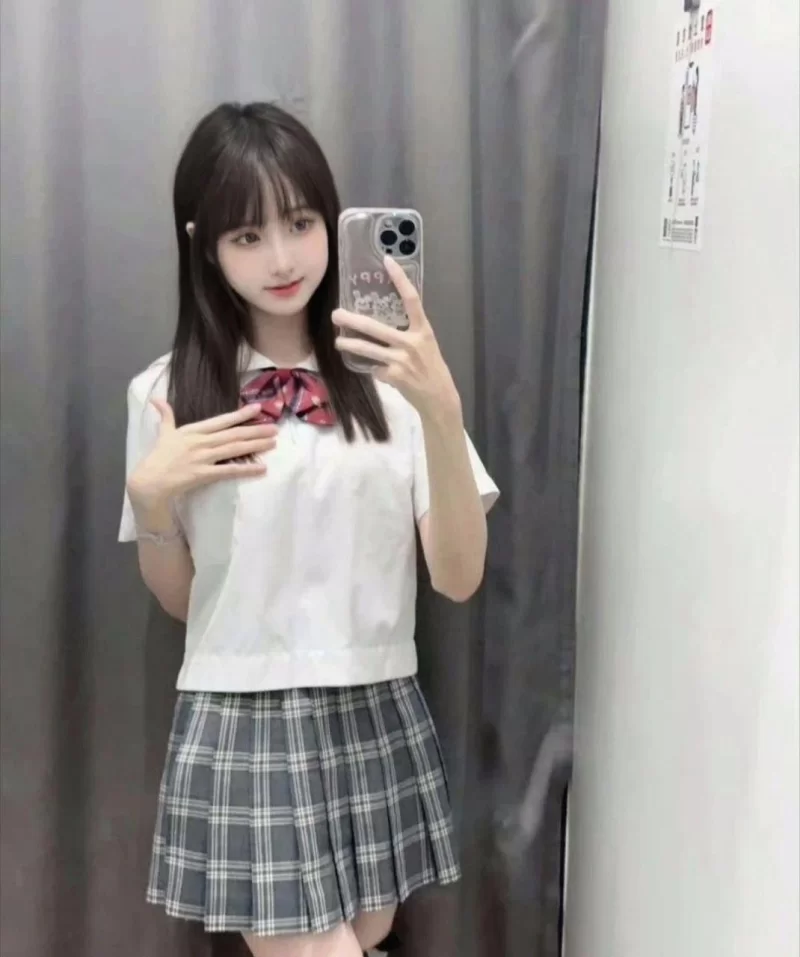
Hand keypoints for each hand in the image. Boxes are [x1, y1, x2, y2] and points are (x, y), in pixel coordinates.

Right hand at [127, 401, 276, 510]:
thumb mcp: (163, 433)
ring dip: (255, 446)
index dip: (240, 414)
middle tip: (275, 428)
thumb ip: (165, 415)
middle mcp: (200, 442)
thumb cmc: (158, 457)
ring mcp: (203, 458)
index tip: (257, 408)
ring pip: (234, 449)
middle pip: (233, 434)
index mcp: (193, 430)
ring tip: (273, 443)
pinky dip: (246, 469)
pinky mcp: (203, 474)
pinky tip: (261, 468)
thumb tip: (157, 399)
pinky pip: (229, 471)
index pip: (221, 420)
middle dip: (255, 431)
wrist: (150, 480)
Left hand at [333, 256, 461, 421]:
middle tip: (336, 314)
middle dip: (352, 320)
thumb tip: (383, 322)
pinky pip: (375, 368)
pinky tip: (376, 371)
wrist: (439, 397)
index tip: (387, 261)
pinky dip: (373, 369)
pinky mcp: (393, 376)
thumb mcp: (426, 345)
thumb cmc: (432, 368)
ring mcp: (401, 360)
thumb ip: (409, 333)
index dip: (399, 279)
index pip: (411, 299)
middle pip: (375, 327)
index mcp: (424, 330)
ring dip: (349, 345)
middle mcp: (412, 342)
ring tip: (338, 342)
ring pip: (367, 349)